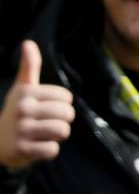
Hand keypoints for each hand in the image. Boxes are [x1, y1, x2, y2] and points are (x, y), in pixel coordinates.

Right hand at [0, 41, 73, 169]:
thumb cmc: (16, 111)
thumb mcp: (22, 88)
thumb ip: (29, 66)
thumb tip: (28, 42)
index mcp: (27, 93)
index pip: (67, 98)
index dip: (62, 105)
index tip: (46, 108)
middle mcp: (23, 109)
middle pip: (67, 114)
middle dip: (62, 121)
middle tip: (46, 124)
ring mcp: (22, 130)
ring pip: (62, 131)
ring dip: (57, 136)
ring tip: (43, 135)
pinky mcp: (22, 150)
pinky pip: (52, 150)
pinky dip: (49, 151)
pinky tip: (37, 147)